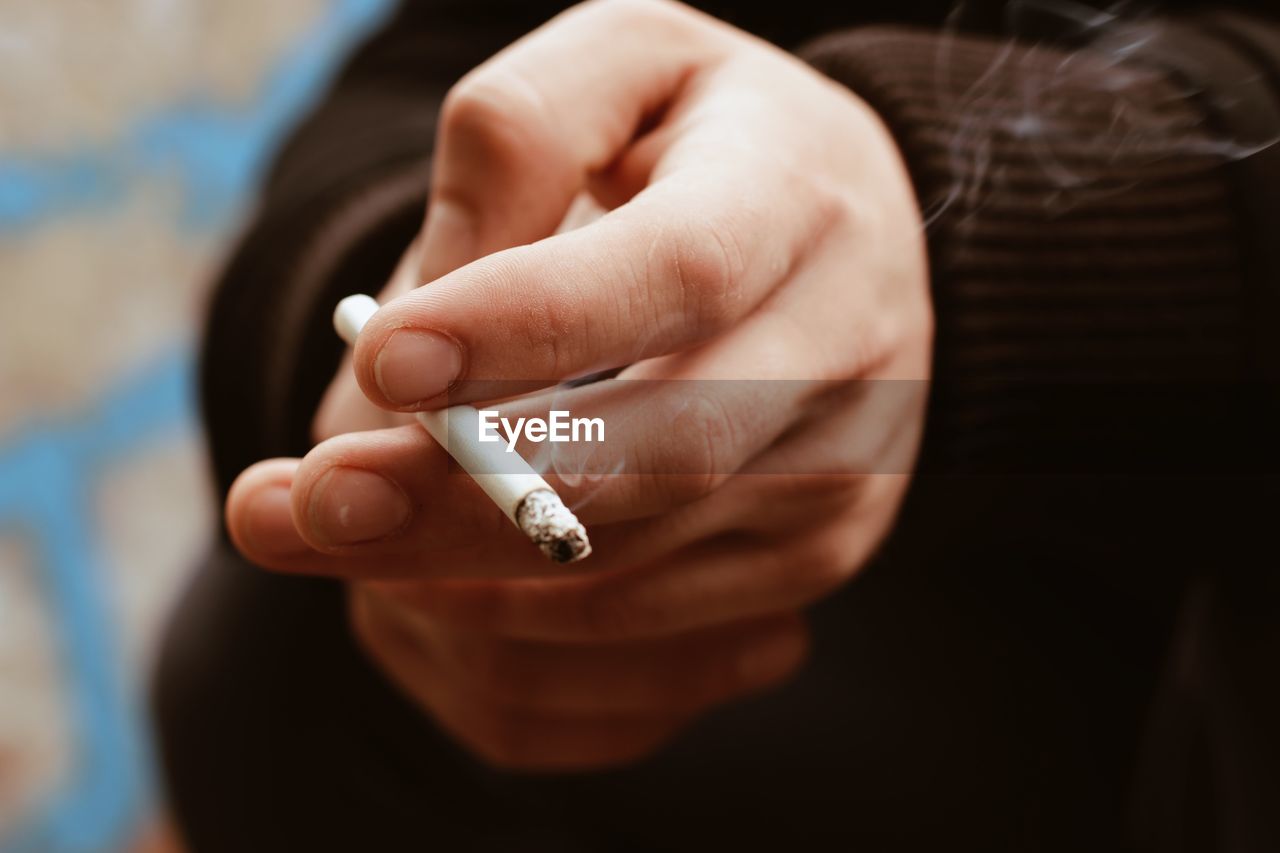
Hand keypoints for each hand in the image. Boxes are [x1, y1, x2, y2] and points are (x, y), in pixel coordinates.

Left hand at [225, 0, 930, 770]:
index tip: (383, 364)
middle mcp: (846, 345)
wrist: (854, 228)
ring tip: (332, 533)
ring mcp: (843, 468)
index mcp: (794, 197)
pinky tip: (433, 573)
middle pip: (660, 453)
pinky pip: (656, 622)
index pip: (678, 271)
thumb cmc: (710, 137)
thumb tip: (424, 324)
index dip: (530, 326)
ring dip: (467, 570)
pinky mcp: (819, 549)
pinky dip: (527, 615)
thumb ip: (516, 143)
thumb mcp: (621, 66)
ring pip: (643, 561)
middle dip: (468, 497)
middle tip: (308, 503)